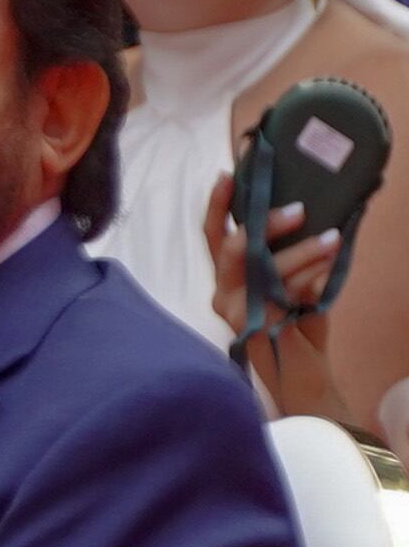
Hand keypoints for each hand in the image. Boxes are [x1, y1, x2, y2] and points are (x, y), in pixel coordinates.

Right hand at [205, 172, 345, 325]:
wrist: (302, 372)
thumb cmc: (297, 324)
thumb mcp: (292, 280)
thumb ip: (289, 255)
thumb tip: (310, 212)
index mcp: (228, 278)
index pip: (213, 236)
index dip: (218, 206)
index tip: (228, 174)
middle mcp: (222, 292)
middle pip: (231, 247)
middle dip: (266, 223)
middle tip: (300, 210)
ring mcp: (234, 308)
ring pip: (261, 266)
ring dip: (301, 250)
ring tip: (332, 238)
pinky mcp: (253, 322)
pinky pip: (282, 286)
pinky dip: (308, 272)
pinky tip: (328, 261)